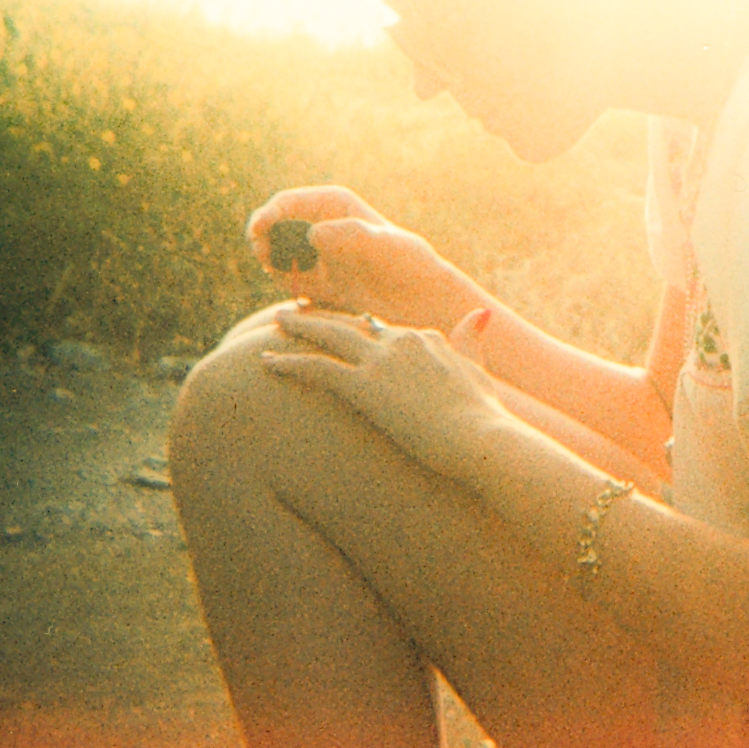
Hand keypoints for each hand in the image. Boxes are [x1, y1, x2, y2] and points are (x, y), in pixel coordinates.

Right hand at [246, 187, 479, 331]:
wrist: (420, 298)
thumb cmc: (407, 263)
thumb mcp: (381, 244)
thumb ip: (350, 235)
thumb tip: (313, 234)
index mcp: (333, 204)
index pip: (287, 203)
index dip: (267, 215)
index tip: (259, 231)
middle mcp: (320, 224)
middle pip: (273, 226)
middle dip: (262, 239)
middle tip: (265, 257)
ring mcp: (316, 252)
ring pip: (274, 251)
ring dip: (269, 261)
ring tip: (279, 272)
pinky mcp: (315, 279)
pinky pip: (285, 277)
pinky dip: (282, 282)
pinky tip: (298, 291)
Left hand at [261, 307, 507, 483]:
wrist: (480, 438)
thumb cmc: (484, 415)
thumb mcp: (478, 371)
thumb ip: (471, 343)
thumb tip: (480, 313)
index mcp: (426, 338)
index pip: (384, 328)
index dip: (359, 325)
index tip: (341, 323)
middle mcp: (400, 340)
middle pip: (352, 322)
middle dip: (323, 315)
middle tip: (298, 310)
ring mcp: (380, 361)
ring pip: (328, 335)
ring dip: (299, 326)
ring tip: (277, 322)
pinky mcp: (363, 385)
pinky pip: (314, 367)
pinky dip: (287, 361)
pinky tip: (264, 360)